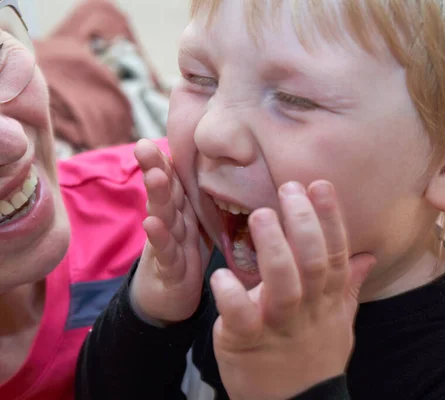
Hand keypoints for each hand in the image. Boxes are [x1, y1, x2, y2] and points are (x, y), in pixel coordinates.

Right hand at [130, 139, 209, 324]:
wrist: (167, 299)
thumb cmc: (183, 256)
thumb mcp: (192, 226)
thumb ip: (194, 200)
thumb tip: (213, 165)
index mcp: (180, 212)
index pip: (172, 183)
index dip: (163, 163)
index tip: (149, 141)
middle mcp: (171, 224)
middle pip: (164, 195)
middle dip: (155, 170)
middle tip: (143, 148)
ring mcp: (168, 246)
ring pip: (164, 219)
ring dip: (159, 198)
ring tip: (154, 177)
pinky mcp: (170, 269)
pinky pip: (166, 252)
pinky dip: (160, 239)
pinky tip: (151, 224)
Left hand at [210, 180, 375, 399]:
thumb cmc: (314, 356)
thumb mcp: (339, 322)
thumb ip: (349, 285)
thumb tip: (368, 256)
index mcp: (327, 300)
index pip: (335, 254)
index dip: (331, 219)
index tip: (320, 185)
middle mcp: (307, 310)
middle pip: (312, 264)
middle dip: (304, 224)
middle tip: (289, 188)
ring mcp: (278, 327)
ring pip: (283, 286)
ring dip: (274, 250)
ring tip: (262, 215)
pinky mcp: (246, 343)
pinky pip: (241, 319)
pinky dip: (233, 297)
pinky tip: (221, 274)